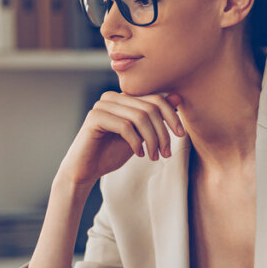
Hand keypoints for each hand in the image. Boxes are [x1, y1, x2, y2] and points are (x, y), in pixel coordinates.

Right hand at [58, 92, 183, 186]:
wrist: (85, 170)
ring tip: (153, 156)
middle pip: (150, 108)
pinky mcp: (94, 118)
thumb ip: (155, 117)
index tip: (181, 135)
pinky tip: (138, 154)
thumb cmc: (111, 153)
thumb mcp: (140, 135)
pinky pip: (125, 126)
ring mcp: (102, 105)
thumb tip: (177, 97)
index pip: (156, 99)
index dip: (172, 116)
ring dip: (152, 140)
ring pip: (140, 117)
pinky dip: (136, 142)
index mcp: (123, 97)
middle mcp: (112, 97)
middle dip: (162, 133)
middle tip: (166, 153)